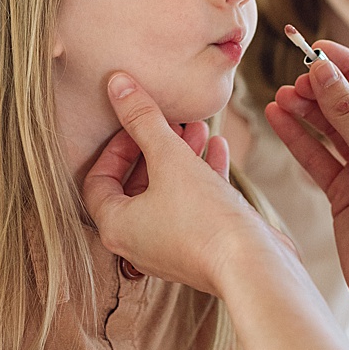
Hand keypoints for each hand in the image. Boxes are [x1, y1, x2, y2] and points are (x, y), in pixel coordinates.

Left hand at [81, 73, 285, 294]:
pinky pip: (192, 206)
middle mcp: (136, 241)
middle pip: (133, 185)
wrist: (251, 265)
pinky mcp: (200, 245)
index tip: (137, 123)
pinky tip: (219, 148)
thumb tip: (117, 84)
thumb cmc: (204, 218)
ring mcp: (170, 246)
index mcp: (116, 225)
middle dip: (153, 147)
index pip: (97, 180)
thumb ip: (142, 120)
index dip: (114, 146)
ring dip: (180, 157)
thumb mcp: (170, 158)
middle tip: (168, 121)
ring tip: (197, 128)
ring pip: (166, 193)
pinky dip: (201, 176)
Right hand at [264, 41, 348, 319]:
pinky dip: (299, 139)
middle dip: (323, 90)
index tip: (314, 48)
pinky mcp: (346, 194)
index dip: (347, 67)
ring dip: (307, 112)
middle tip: (291, 76)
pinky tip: (278, 118)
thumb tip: (322, 68)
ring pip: (333, 131)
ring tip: (279, 96)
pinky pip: (319, 158)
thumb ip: (347, 113)